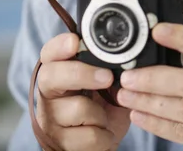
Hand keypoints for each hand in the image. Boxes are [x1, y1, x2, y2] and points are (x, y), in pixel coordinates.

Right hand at [37, 33, 130, 149]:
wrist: (101, 142)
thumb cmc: (104, 106)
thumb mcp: (109, 83)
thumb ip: (112, 68)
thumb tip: (132, 56)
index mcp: (61, 72)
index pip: (50, 53)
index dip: (59, 46)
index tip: (74, 42)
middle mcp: (50, 93)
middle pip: (52, 76)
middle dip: (82, 74)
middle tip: (106, 78)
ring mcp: (52, 119)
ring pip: (77, 108)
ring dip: (101, 113)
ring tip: (104, 116)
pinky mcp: (61, 142)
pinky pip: (90, 135)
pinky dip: (104, 135)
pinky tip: (104, 132)